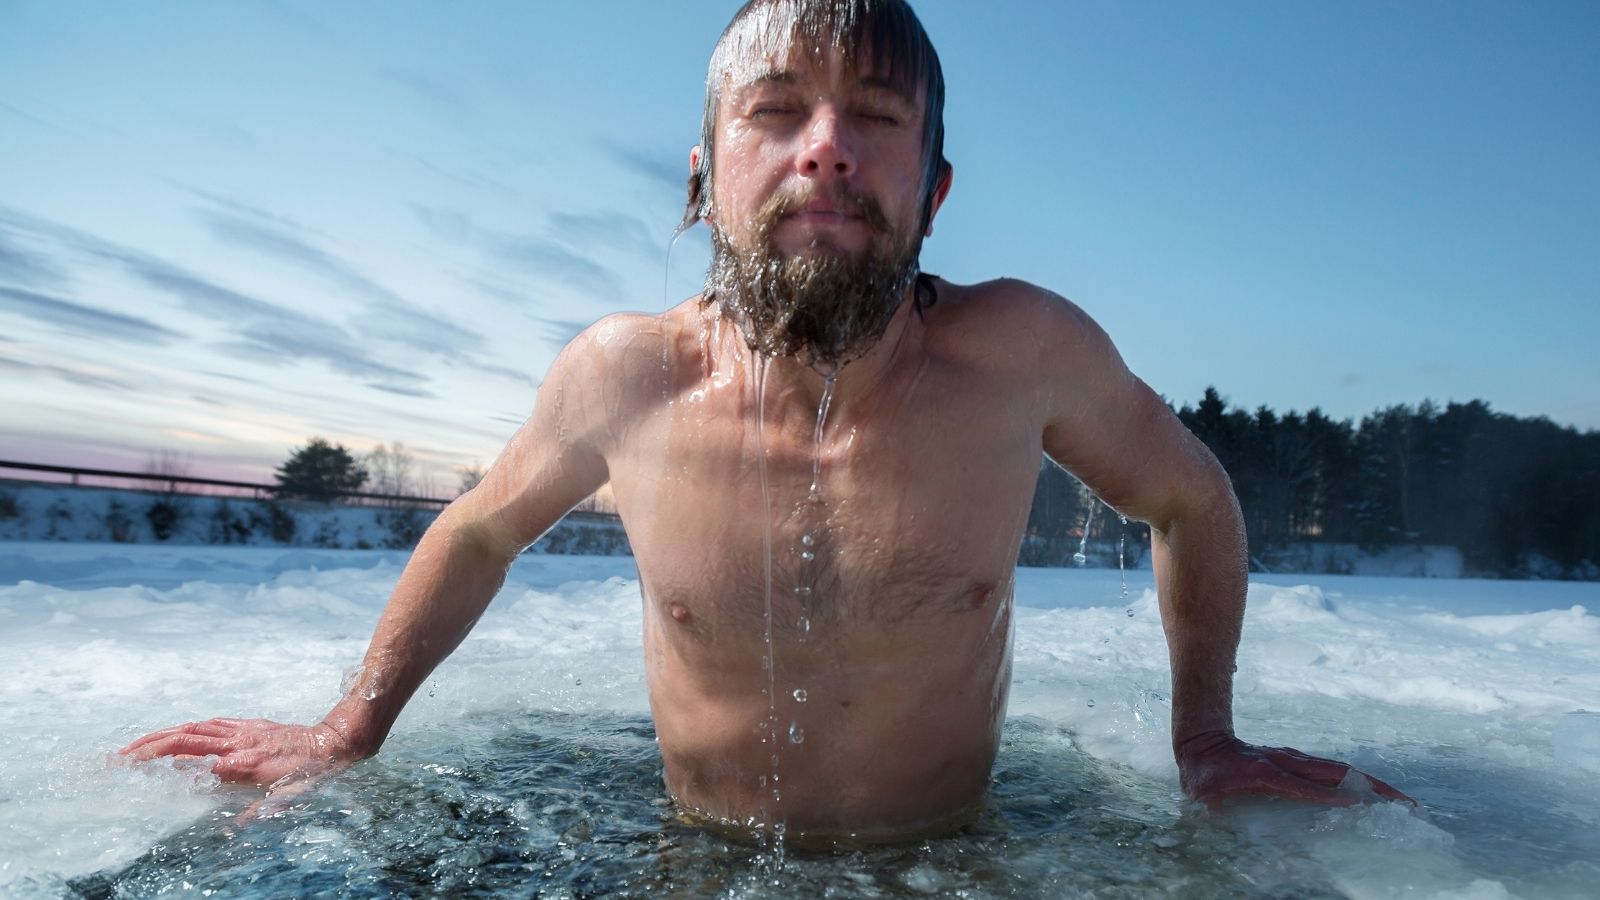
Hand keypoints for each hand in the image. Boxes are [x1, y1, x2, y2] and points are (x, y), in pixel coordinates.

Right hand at [118, 717, 357, 788]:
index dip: (160, 761)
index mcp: (241, 760)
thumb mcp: (287, 795)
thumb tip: (230, 815)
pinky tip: (176, 735)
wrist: (334, 742)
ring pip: (193, 728)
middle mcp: (236, 741)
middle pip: (183, 739)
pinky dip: (188, 729)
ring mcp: (241, 730)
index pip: (192, 760)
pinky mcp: (249, 726)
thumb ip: (259, 806)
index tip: (131, 767)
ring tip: (134, 746)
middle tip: (117, 757)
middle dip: (147, 747)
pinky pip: (211, 724)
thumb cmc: (312, 773)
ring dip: (162, 735)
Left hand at [1176, 730, 1412, 808]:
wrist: (1201, 742)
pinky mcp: (1298, 761)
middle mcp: (1285, 761)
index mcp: (1263, 771)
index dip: (1328, 798)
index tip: (1357, 809)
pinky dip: (1357, 782)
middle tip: (1406, 804)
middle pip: (1335, 773)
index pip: (1302, 787)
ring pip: (1340, 770)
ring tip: (1402, 801)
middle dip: (1371, 788)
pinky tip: (1376, 796)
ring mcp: (1294, 758)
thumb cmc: (1201, 777)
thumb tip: (1232, 840)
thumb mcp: (1202, 799)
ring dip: (1371, 784)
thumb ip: (1215, 817)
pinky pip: (1332, 772)